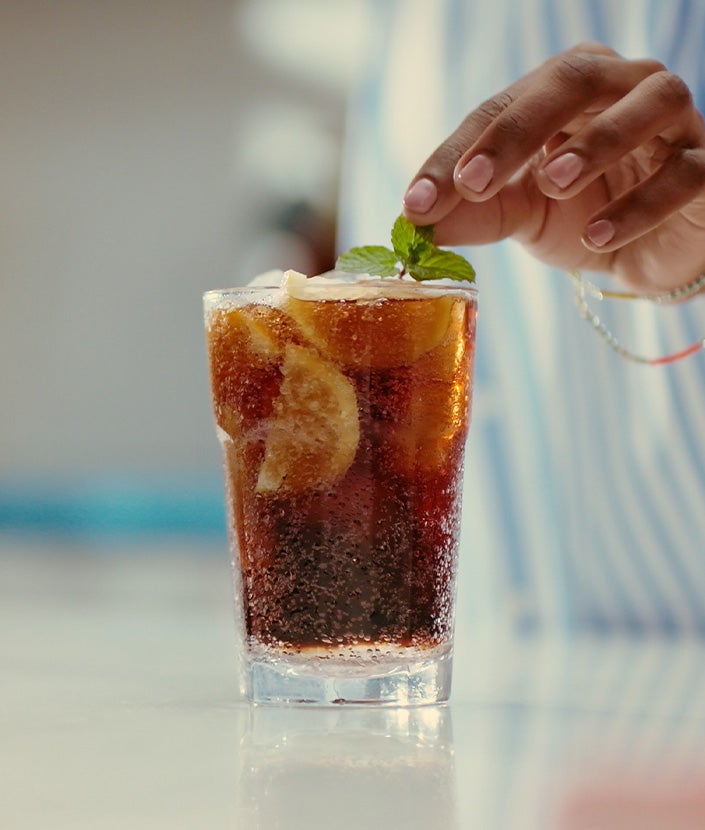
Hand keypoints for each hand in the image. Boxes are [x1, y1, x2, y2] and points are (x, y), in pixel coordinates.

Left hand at [402, 42, 704, 292]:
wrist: (648, 251)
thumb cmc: (583, 215)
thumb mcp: (522, 213)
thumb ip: (475, 210)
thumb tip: (414, 223)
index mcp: (564, 90)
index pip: (501, 108)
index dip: (456, 154)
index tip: (417, 204)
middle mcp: (621, 86)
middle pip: (572, 80)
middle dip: (517, 131)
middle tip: (475, 180)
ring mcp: (673, 121)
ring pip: (646, 106)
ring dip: (593, 145)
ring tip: (550, 186)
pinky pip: (684, 174)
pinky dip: (641, 203)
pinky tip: (599, 236)